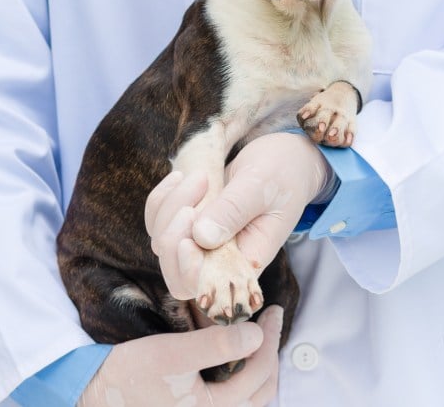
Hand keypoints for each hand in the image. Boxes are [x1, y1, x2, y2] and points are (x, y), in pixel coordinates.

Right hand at [78, 305, 282, 406]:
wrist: (93, 395)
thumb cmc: (129, 375)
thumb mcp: (172, 354)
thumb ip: (216, 345)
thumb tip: (256, 334)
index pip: (260, 374)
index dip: (271, 339)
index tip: (273, 310)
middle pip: (262, 391)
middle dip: (270, 354)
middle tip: (271, 323)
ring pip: (250, 399)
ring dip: (260, 368)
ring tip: (259, 339)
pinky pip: (234, 402)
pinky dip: (244, 380)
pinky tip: (238, 357)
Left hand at [145, 133, 331, 298]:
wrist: (285, 159)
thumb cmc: (282, 173)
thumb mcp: (263, 187)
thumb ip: (234, 211)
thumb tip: (200, 237)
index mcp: (246, 261)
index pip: (207, 285)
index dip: (189, 270)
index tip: (189, 239)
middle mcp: (222, 259)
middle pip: (177, 271)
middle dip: (173, 234)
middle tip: (198, 192)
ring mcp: (203, 243)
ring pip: (163, 243)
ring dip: (169, 208)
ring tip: (199, 177)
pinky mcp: (190, 224)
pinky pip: (158, 223)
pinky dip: (161, 200)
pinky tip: (180, 177)